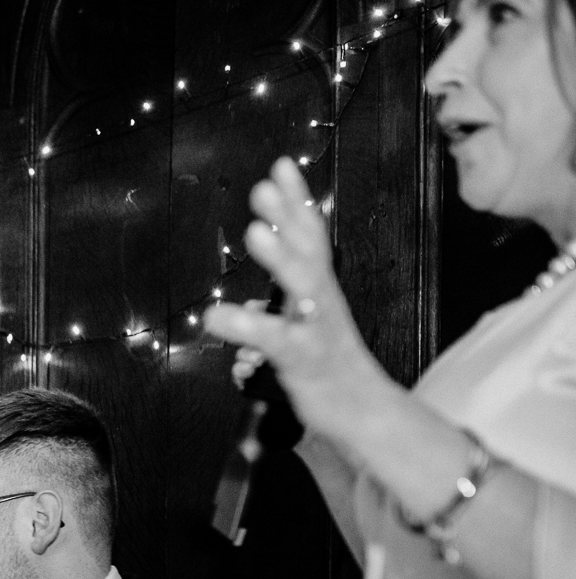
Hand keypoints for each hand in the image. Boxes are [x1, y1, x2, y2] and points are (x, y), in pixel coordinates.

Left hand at [203, 157, 401, 446]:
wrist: (364, 413)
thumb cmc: (327, 367)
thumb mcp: (303, 329)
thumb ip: (275, 311)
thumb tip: (247, 303)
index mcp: (320, 291)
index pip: (311, 237)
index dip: (297, 203)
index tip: (281, 165)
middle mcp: (323, 302)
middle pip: (310, 250)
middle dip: (289, 216)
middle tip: (264, 185)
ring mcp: (317, 329)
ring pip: (303, 288)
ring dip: (281, 258)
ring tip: (253, 232)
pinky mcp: (305, 361)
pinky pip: (275, 342)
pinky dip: (247, 327)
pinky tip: (215, 316)